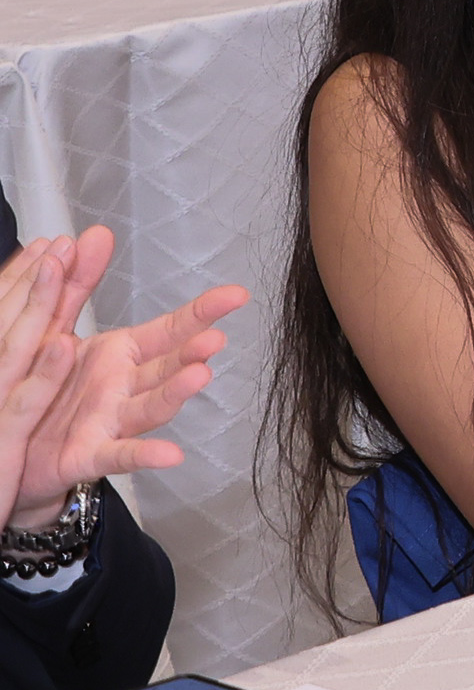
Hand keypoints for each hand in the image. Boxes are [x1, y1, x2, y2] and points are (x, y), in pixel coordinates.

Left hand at [0, 229, 244, 526]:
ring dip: (176, 393)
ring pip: (151, 406)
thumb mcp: (55, 327)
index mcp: (119, 354)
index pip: (170, 329)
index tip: (236, 295)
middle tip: (214, 337)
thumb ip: (77, 283)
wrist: (17, 446)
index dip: (202, 312)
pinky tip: (171, 454)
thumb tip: (96, 234)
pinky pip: (121, 455)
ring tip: (199, 375)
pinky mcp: (91, 454)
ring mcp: (112, 421)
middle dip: (192, 350)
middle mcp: (124, 386)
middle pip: (167, 366)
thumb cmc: (45, 388)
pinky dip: (146, 455)